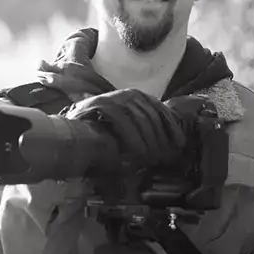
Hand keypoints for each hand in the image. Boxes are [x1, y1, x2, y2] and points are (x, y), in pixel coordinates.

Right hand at [65, 89, 188, 165]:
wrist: (74, 131)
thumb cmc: (106, 134)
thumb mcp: (132, 130)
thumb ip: (149, 130)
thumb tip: (176, 144)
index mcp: (140, 97)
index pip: (162, 110)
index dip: (173, 128)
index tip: (180, 145)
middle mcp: (129, 94)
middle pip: (152, 117)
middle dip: (160, 139)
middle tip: (163, 158)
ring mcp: (114, 98)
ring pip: (140, 119)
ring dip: (148, 141)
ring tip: (151, 158)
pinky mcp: (101, 105)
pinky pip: (123, 121)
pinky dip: (132, 138)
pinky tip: (138, 153)